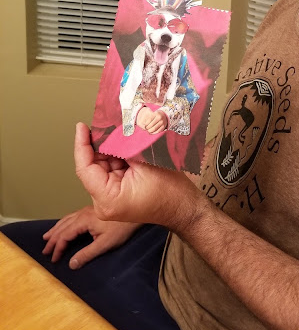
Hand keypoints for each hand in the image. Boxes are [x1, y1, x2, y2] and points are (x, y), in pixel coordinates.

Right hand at [42, 206, 140, 269]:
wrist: (136, 213)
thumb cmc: (123, 227)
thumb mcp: (105, 244)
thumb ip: (87, 254)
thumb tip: (72, 264)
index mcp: (84, 220)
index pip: (65, 235)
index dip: (58, 248)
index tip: (53, 259)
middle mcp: (84, 213)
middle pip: (63, 226)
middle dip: (53, 238)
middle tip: (45, 250)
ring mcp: (88, 211)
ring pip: (67, 219)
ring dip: (56, 229)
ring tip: (47, 236)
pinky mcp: (93, 211)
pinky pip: (73, 216)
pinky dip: (65, 222)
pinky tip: (65, 225)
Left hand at [74, 123, 207, 231]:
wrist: (184, 206)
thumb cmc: (170, 191)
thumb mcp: (145, 163)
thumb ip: (125, 146)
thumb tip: (113, 127)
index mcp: (107, 199)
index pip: (85, 169)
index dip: (82, 145)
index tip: (81, 127)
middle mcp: (104, 201)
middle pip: (93, 166)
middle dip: (99, 144)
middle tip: (105, 122)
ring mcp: (111, 197)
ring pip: (103, 165)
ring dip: (110, 147)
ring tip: (117, 128)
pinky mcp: (119, 192)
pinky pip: (113, 169)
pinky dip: (118, 154)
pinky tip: (124, 140)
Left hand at [137, 107, 166, 133]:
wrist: (164, 115)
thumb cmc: (156, 115)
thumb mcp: (152, 113)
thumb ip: (147, 118)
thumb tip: (142, 125)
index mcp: (156, 113)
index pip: (149, 120)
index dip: (146, 123)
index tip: (144, 125)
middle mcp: (160, 118)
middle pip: (151, 125)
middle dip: (147, 128)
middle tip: (146, 128)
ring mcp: (162, 122)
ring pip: (154, 128)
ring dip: (150, 131)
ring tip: (148, 130)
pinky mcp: (164, 127)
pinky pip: (157, 131)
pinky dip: (153, 132)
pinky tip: (151, 132)